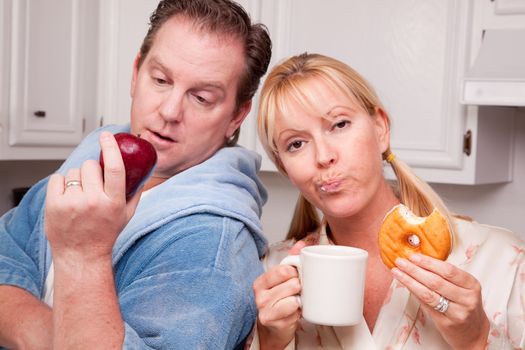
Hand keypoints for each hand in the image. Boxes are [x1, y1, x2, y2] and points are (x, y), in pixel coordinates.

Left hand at [44, 132, 141, 261]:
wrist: (81, 256)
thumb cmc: (105, 234)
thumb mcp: (127, 215)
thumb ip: (135, 192)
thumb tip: (141, 171)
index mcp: (114, 202)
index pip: (115, 168)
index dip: (110, 148)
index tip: (106, 136)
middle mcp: (94, 202)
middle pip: (91, 166)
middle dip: (92, 171)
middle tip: (93, 185)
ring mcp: (72, 203)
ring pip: (74, 172)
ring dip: (77, 179)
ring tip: (79, 196)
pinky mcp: (54, 205)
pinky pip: (57, 178)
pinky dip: (61, 184)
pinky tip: (67, 197)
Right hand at [253, 241, 305, 349]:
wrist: (273, 330)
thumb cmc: (279, 303)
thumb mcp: (282, 281)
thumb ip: (290, 260)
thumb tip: (302, 243)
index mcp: (261, 281)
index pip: (283, 269)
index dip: (295, 272)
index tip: (297, 277)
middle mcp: (259, 295)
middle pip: (291, 282)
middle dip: (299, 287)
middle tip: (297, 292)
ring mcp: (264, 309)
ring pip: (294, 296)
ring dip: (299, 300)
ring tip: (295, 302)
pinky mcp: (272, 321)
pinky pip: (294, 310)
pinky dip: (298, 311)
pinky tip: (294, 312)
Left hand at [392, 253, 488, 349]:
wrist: (473, 332)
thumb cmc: (464, 304)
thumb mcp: (462, 287)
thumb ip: (444, 276)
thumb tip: (417, 261)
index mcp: (471, 285)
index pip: (448, 270)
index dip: (429, 262)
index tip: (413, 256)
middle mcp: (467, 298)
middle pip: (436, 282)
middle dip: (415, 270)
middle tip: (400, 262)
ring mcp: (457, 312)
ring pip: (429, 294)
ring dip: (410, 281)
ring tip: (397, 272)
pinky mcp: (447, 323)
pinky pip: (426, 305)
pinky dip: (414, 293)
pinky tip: (405, 285)